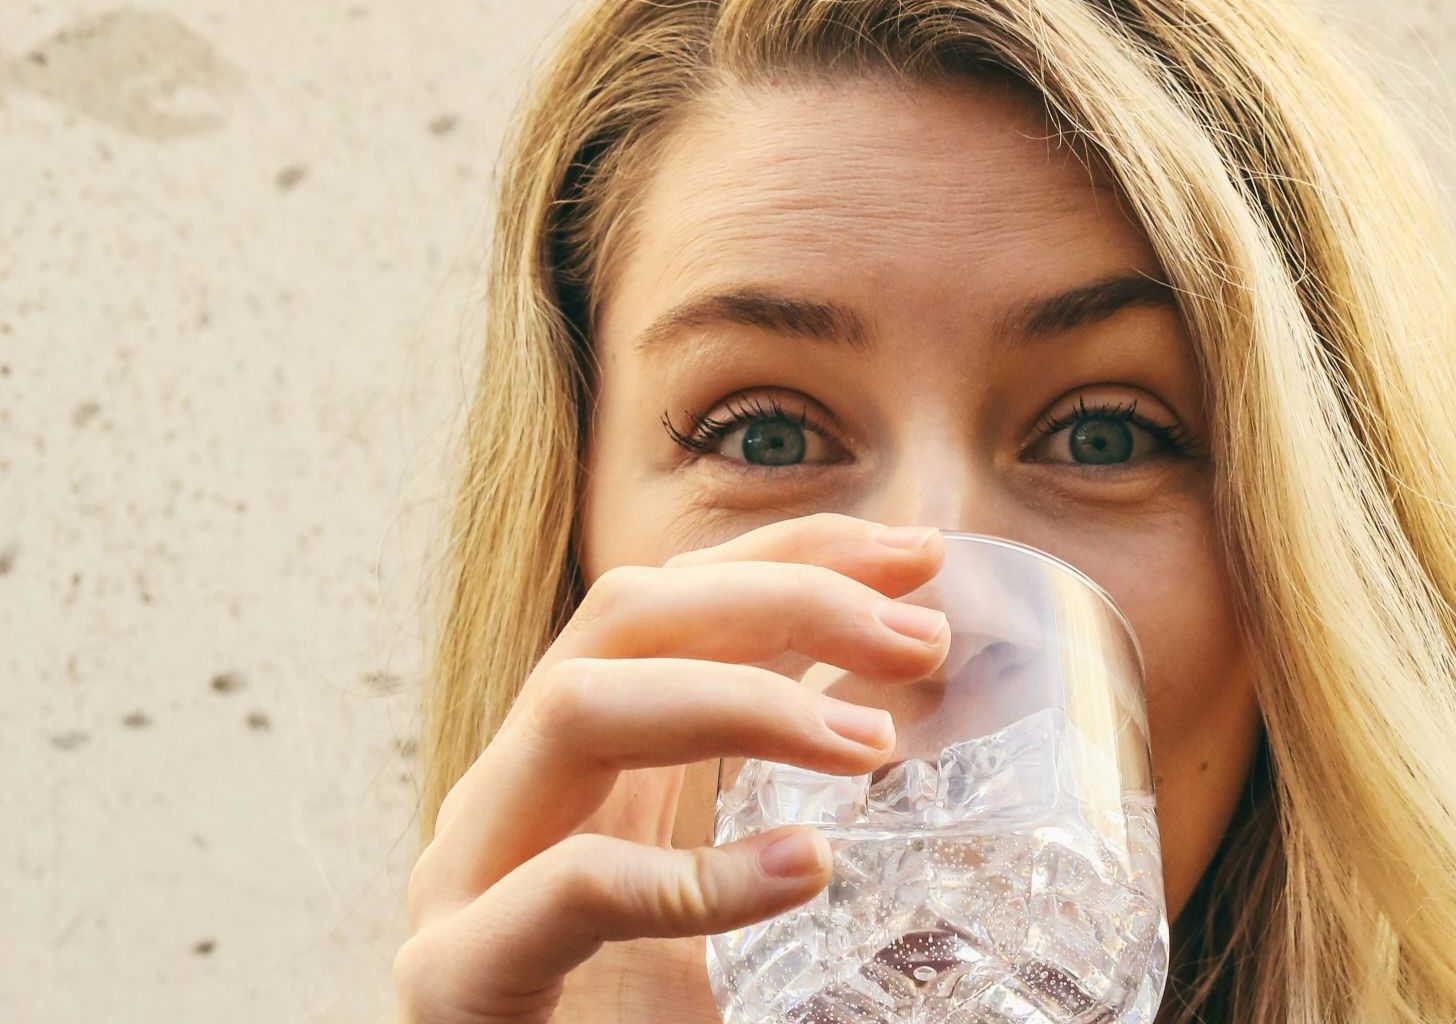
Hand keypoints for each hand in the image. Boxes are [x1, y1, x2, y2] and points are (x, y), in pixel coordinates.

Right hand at [393, 513, 949, 1022]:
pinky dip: (691, 874)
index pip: (678, 600)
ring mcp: (471, 874)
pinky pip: (568, 886)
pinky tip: (799, 868)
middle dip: (784, 597)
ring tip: (871, 748)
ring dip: (741, 700)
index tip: (920, 554)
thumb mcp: (730, 886)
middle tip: (922, 638)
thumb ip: (787, 807)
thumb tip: (922, 741)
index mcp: (583, 760)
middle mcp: (518, 791)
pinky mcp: (458, 973)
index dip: (794, 553)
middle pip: (627, 614)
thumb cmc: (642, 1023)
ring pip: (577, 705)